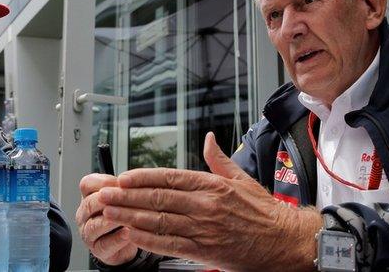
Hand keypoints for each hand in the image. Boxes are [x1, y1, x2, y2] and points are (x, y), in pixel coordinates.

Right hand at [76, 173, 138, 265]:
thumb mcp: (123, 198)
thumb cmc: (124, 214)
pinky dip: (117, 239)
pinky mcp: (97, 250)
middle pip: (89, 204)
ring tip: (126, 219)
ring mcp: (88, 233)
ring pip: (94, 226)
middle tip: (122, 199)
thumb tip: (132, 180)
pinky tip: (128, 234)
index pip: (87, 184)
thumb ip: (124, 189)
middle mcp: (84, 214)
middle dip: (107, 201)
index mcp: (88, 196)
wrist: (129, 240)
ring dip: (111, 221)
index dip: (104, 182)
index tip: (121, 182)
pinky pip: (105, 244)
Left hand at [99, 132, 321, 270]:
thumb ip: (219, 159)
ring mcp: (203, 228)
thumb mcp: (242, 178)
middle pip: (158, 199)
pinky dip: (148, 240)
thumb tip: (208, 139)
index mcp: (212, 185)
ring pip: (159, 221)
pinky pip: (170, 244)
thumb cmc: (263, 210)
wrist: (283, 241)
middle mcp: (205, 205)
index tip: (122, 177)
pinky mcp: (204, 250)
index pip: (170, 178)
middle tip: (104, 194)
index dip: (143, 178)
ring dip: (130, 217)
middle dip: (127, 197)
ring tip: (110, 212)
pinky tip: (131, 235)